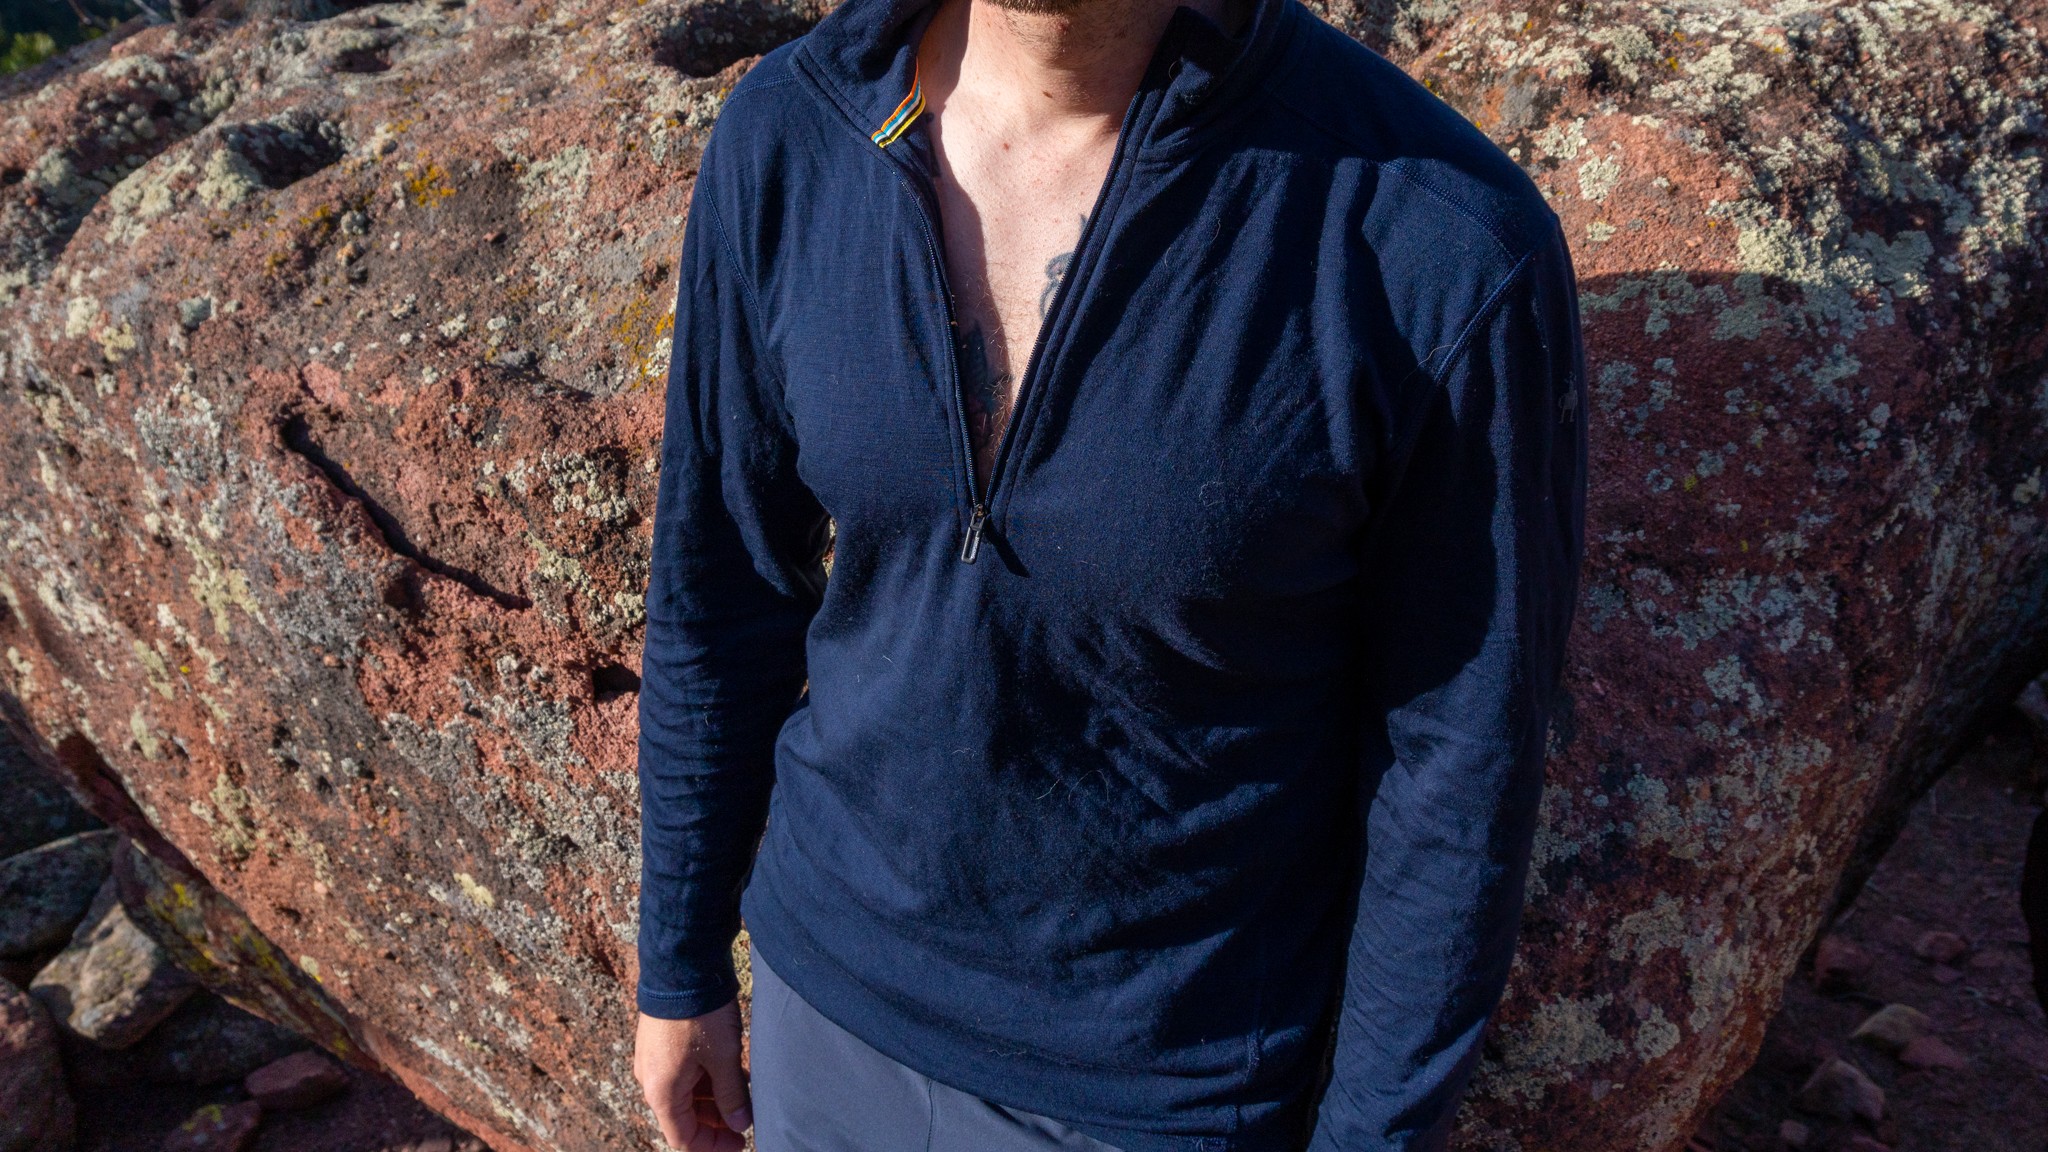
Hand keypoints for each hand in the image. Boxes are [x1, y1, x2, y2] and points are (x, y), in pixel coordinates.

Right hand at [635, 1002, 751, 1150]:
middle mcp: (652, 1080)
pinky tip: (734, 1071)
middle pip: (685, 1116)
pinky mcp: (662, 1042)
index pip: (684, 1138)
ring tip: (747, 1091)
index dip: (713, 1146)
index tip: (740, 1142)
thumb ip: (732, 1096)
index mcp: (662, 1093)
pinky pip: (684, 1072)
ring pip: (686, 1092)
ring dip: (715, 1097)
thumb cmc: (700, 1015)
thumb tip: (740, 1124)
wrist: (682, 966)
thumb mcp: (724, 1059)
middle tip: (748, 1117)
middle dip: (717, 1120)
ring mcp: (655, 1060)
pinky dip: (707, 1077)